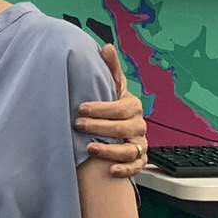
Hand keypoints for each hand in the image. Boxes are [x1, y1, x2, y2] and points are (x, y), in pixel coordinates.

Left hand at [76, 43, 149, 177]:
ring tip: (89, 148)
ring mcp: (139, 144)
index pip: (120, 108)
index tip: (81, 108)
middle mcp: (139, 125)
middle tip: (78, 126)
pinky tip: (110, 170)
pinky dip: (124, 170)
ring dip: (110, 150)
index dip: (101, 109)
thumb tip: (107, 47)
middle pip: (123, 128)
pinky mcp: (138, 160)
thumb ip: (110, 69)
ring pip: (129, 150)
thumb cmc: (110, 104)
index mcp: (132, 106)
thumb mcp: (110, 87)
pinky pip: (136, 167)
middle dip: (99, 127)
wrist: (114, 126)